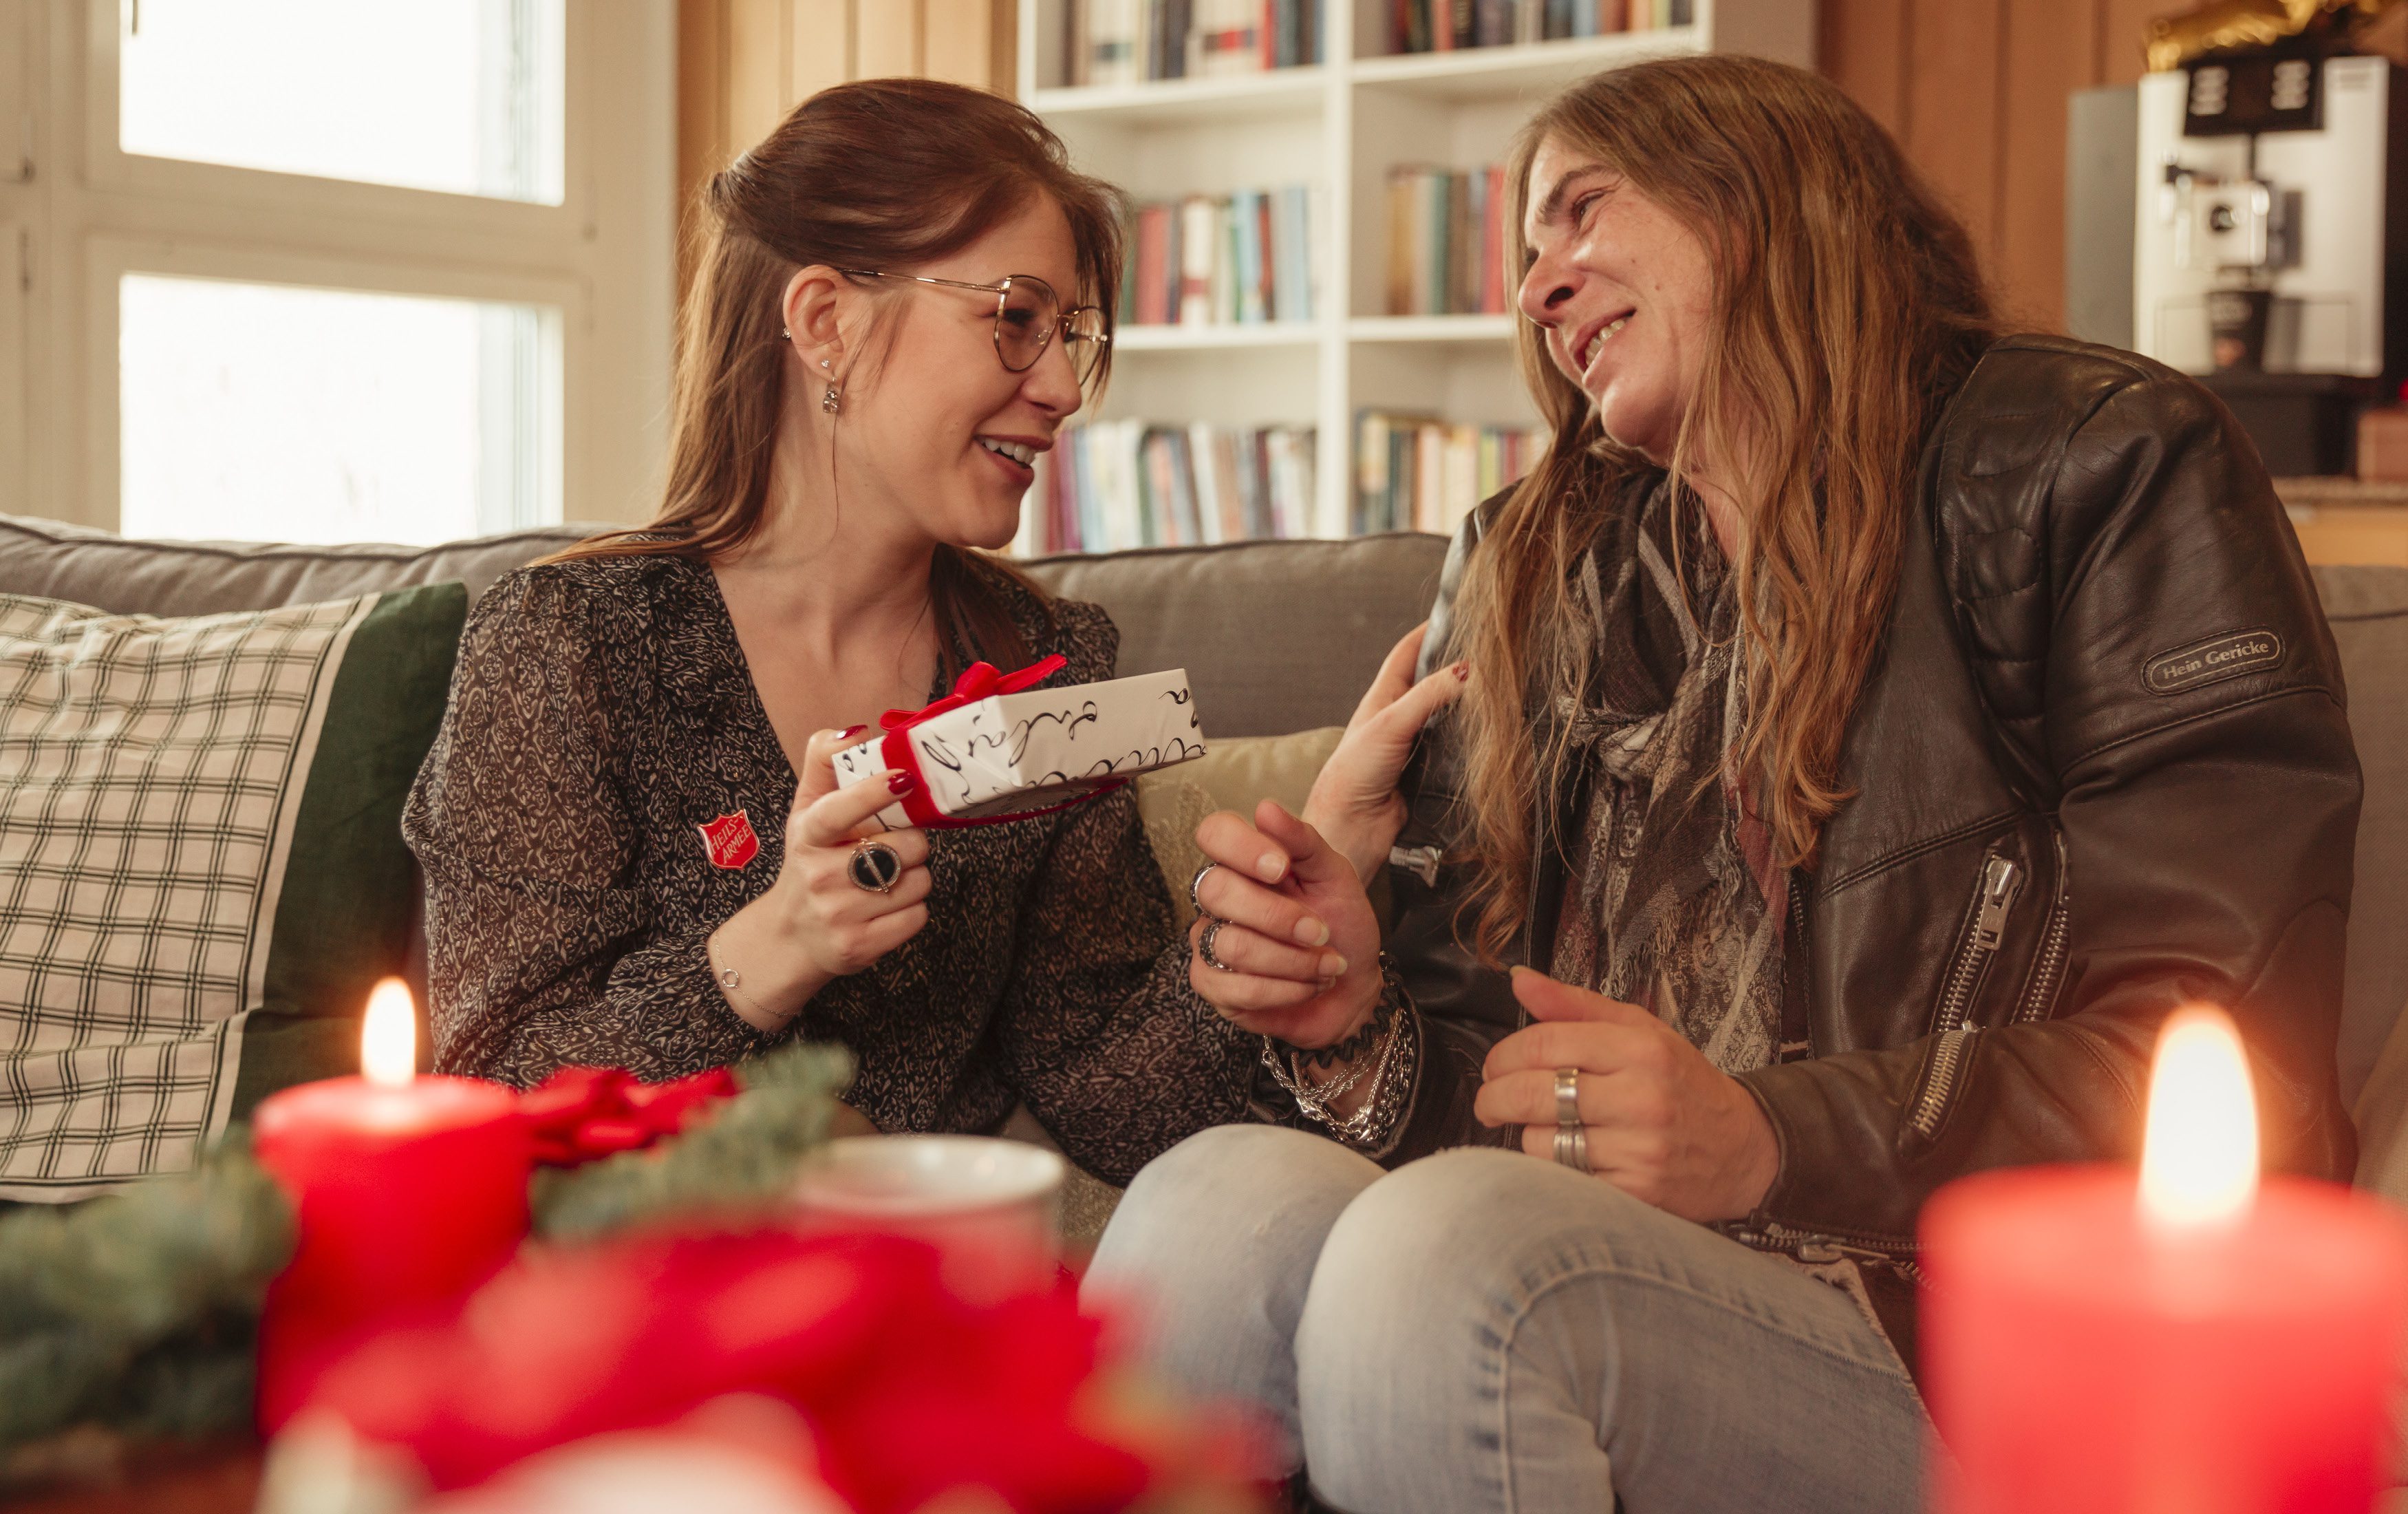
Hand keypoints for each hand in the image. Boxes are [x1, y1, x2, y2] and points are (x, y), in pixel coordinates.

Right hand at [711, 728, 933, 1029]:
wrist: (791, 937)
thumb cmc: (809, 864)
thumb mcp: (806, 812)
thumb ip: (825, 763)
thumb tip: (854, 731)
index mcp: (808, 834)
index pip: (840, 809)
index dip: (873, 792)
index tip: (903, 778)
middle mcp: (819, 875)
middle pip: (906, 848)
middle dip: (913, 846)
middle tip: (894, 850)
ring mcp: (838, 914)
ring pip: (918, 882)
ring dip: (915, 878)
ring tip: (888, 880)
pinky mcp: (859, 946)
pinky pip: (917, 916)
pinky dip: (912, 910)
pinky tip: (887, 908)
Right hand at [1188, 800, 1382, 1053]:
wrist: (1353, 987)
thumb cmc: (1342, 926)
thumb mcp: (1336, 877)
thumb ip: (1303, 842)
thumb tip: (1265, 809)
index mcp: (1245, 863)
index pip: (1214, 833)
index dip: (1242, 848)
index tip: (1281, 867)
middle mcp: (1218, 899)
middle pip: (1216, 890)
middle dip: (1279, 916)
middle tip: (1321, 931)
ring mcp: (1208, 941)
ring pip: (1231, 944)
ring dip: (1293, 960)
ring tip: (1326, 965)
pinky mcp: (1212, 986)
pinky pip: (1236, 988)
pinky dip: (1285, 990)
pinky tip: (1308, 986)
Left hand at [1304, 623, 1467, 883]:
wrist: (1350, 829)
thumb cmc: (1353, 774)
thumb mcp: (1390, 724)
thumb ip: (1428, 695)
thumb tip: (1466, 669)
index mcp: (1383, 698)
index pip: (1408, 653)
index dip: (1429, 631)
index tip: (1457, 615)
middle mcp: (1399, 718)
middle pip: (1433, 683)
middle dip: (1457, 667)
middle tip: (1490, 653)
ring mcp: (1414, 745)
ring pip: (1448, 716)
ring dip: (1468, 706)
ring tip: (1498, 689)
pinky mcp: (1429, 773)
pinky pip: (1455, 750)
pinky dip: (1471, 741)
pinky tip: (1490, 736)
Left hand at [1475, 968, 1778, 1222]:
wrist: (1744, 1150)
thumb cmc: (1681, 1085)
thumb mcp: (1640, 1031)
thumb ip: (1575, 1005)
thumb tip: (1518, 978)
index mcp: (1640, 1048)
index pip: (1544, 1043)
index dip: (1504, 1056)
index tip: (1494, 1068)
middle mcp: (1642, 1096)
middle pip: (1532, 1094)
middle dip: (1495, 1097)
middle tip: (1491, 1102)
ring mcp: (1640, 1149)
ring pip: (1540, 1143)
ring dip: (1527, 1137)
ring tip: (1545, 1130)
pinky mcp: (1636, 1193)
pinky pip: (1562, 1180)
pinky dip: (1552, 1171)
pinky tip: (1566, 1159)